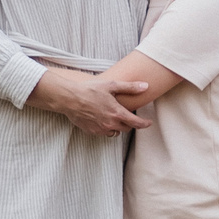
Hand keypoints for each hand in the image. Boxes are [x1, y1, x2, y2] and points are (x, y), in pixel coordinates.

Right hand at [26, 66, 151, 136]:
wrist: (69, 99)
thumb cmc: (90, 90)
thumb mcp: (111, 85)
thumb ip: (130, 87)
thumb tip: (146, 86)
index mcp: (117, 113)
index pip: (136, 123)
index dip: (144, 124)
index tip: (149, 123)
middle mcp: (110, 124)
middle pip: (126, 129)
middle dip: (130, 124)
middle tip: (129, 116)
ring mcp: (100, 129)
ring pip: (115, 132)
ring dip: (117, 126)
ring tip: (114, 117)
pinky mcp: (91, 132)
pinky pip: (103, 133)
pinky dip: (106, 128)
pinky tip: (102, 119)